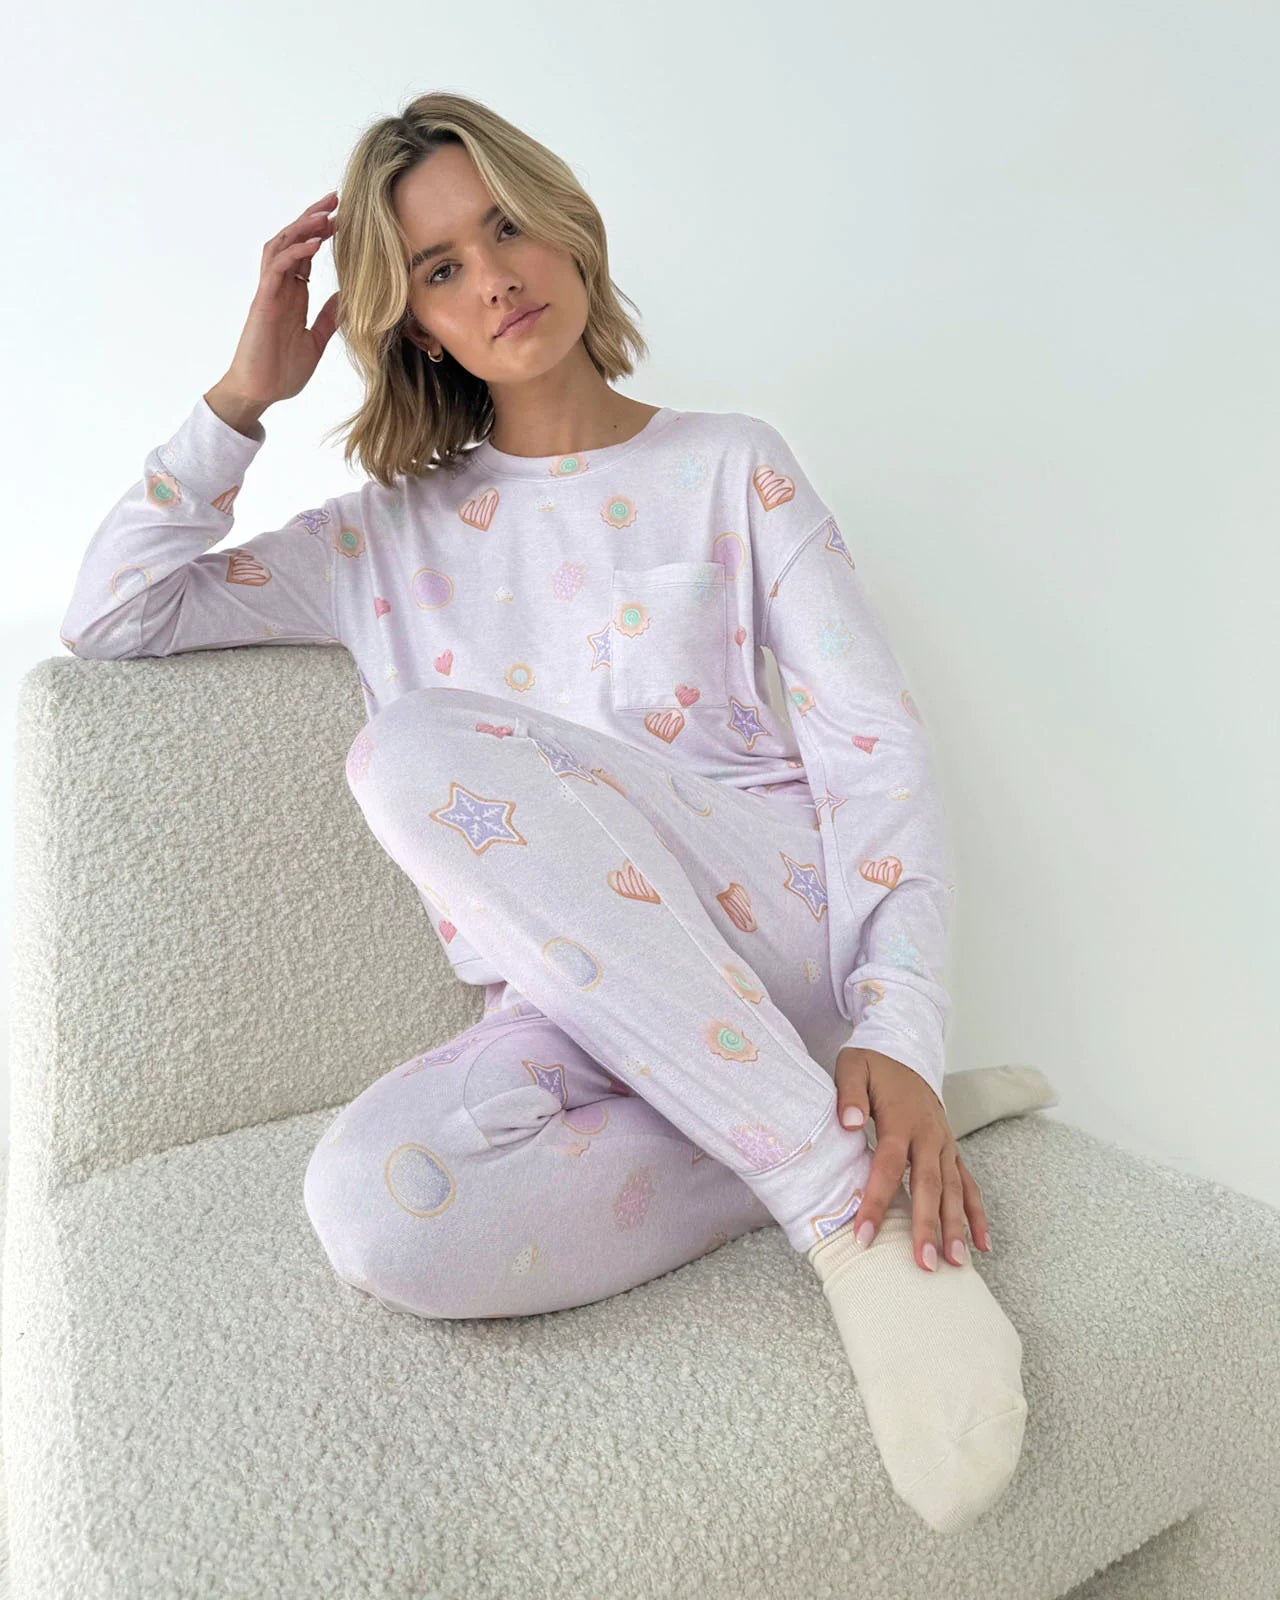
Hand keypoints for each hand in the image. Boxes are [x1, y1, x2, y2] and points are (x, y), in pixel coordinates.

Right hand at [221, 188, 343, 410]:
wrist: (259, 393)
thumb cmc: (281, 371)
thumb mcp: (316, 341)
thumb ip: (328, 318)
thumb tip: (348, 299)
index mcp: (293, 295)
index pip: (305, 254)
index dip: (321, 233)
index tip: (344, 218)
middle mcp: (280, 288)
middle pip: (292, 241)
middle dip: (312, 218)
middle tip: (335, 200)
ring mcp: (270, 293)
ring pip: (282, 246)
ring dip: (302, 227)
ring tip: (325, 214)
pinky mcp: (263, 302)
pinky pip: (277, 269)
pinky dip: (295, 253)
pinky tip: (313, 243)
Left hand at [835, 1046, 991, 1271]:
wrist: (905, 1053)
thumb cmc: (874, 1065)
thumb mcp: (853, 1067)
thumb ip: (849, 1094)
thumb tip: (849, 1123)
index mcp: (902, 1120)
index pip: (888, 1167)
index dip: (877, 1201)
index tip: (863, 1235)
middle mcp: (930, 1136)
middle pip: (930, 1186)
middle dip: (928, 1226)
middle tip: (923, 1263)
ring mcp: (945, 1145)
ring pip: (955, 1190)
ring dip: (957, 1227)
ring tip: (956, 1264)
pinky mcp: (952, 1151)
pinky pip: (969, 1185)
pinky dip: (977, 1214)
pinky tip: (982, 1245)